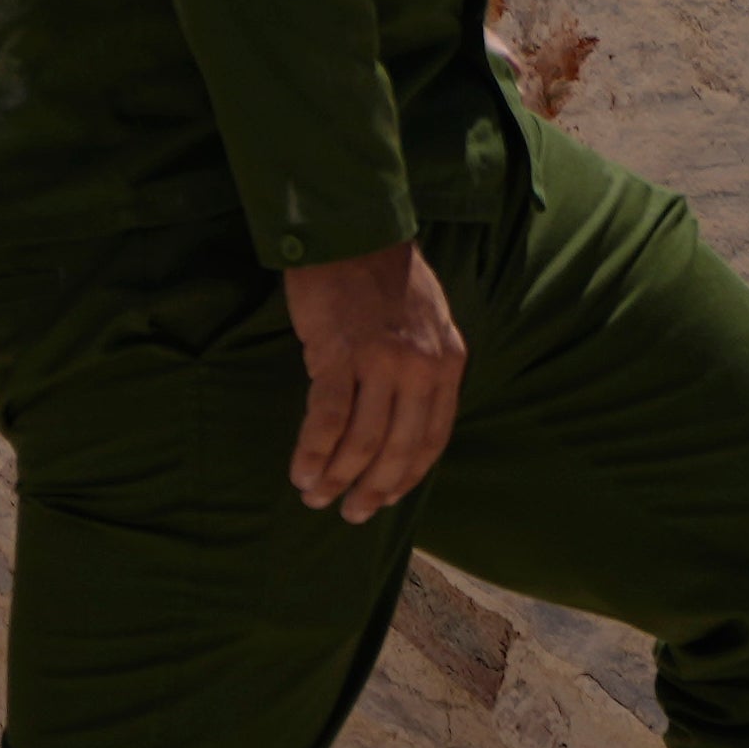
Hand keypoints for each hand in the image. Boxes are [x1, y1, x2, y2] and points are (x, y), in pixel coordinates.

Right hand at [281, 238, 465, 520]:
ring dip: (336, 477)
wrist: (351, 235)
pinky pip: (328, 420)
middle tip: (350, 512)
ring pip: (362, 442)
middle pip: (398, 449)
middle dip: (372, 489)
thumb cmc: (385, 280)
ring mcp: (381, 362)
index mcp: (447, 364)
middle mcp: (421, 368)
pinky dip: (313, 452)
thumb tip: (406, 428)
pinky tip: (301, 470)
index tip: (384, 498)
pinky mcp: (340, 355)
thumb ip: (425, 373)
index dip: (406, 477)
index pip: (432, 439)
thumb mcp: (428, 326)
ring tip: (316, 496)